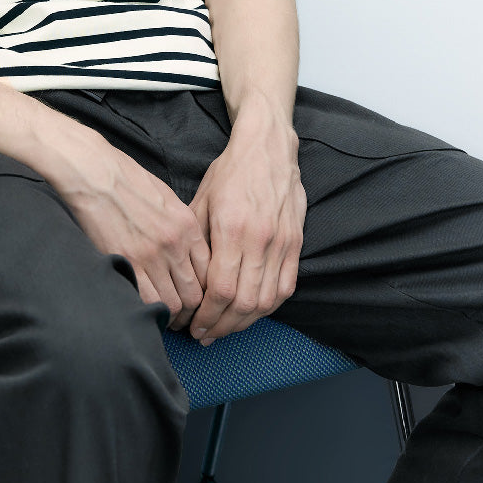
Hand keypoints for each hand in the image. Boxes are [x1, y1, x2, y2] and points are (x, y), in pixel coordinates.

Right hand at [58, 137, 211, 326]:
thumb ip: (182, 227)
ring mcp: (152, 255)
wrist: (97, 173)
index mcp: (188, 225)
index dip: (206, 292)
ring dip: (172, 315)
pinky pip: (148, 300)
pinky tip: (147, 310)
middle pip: (195, 293)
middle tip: (184, 318)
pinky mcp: (128, 262)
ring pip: (174, 303)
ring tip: (166, 318)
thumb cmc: (128, 180)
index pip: (209, 271)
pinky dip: (151, 311)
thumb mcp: (167, 198)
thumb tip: (187, 254)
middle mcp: (175, 243)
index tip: (197, 300)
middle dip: (192, 311)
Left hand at [182, 118, 305, 345]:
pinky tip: (253, 313)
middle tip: (206, 335)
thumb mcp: (202, 200)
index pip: (221, 289)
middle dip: (222, 326)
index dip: (207, 315)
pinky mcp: (296, 242)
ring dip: (245, 322)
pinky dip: (270, 307)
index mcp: (231, 228)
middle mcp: (259, 239)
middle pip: (244, 302)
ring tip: (226, 329)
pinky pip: (287, 287)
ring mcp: (282, 242)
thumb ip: (197, 241)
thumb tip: (186, 280)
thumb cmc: (230, 171)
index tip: (194, 326)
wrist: (267, 147)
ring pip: (267, 300)